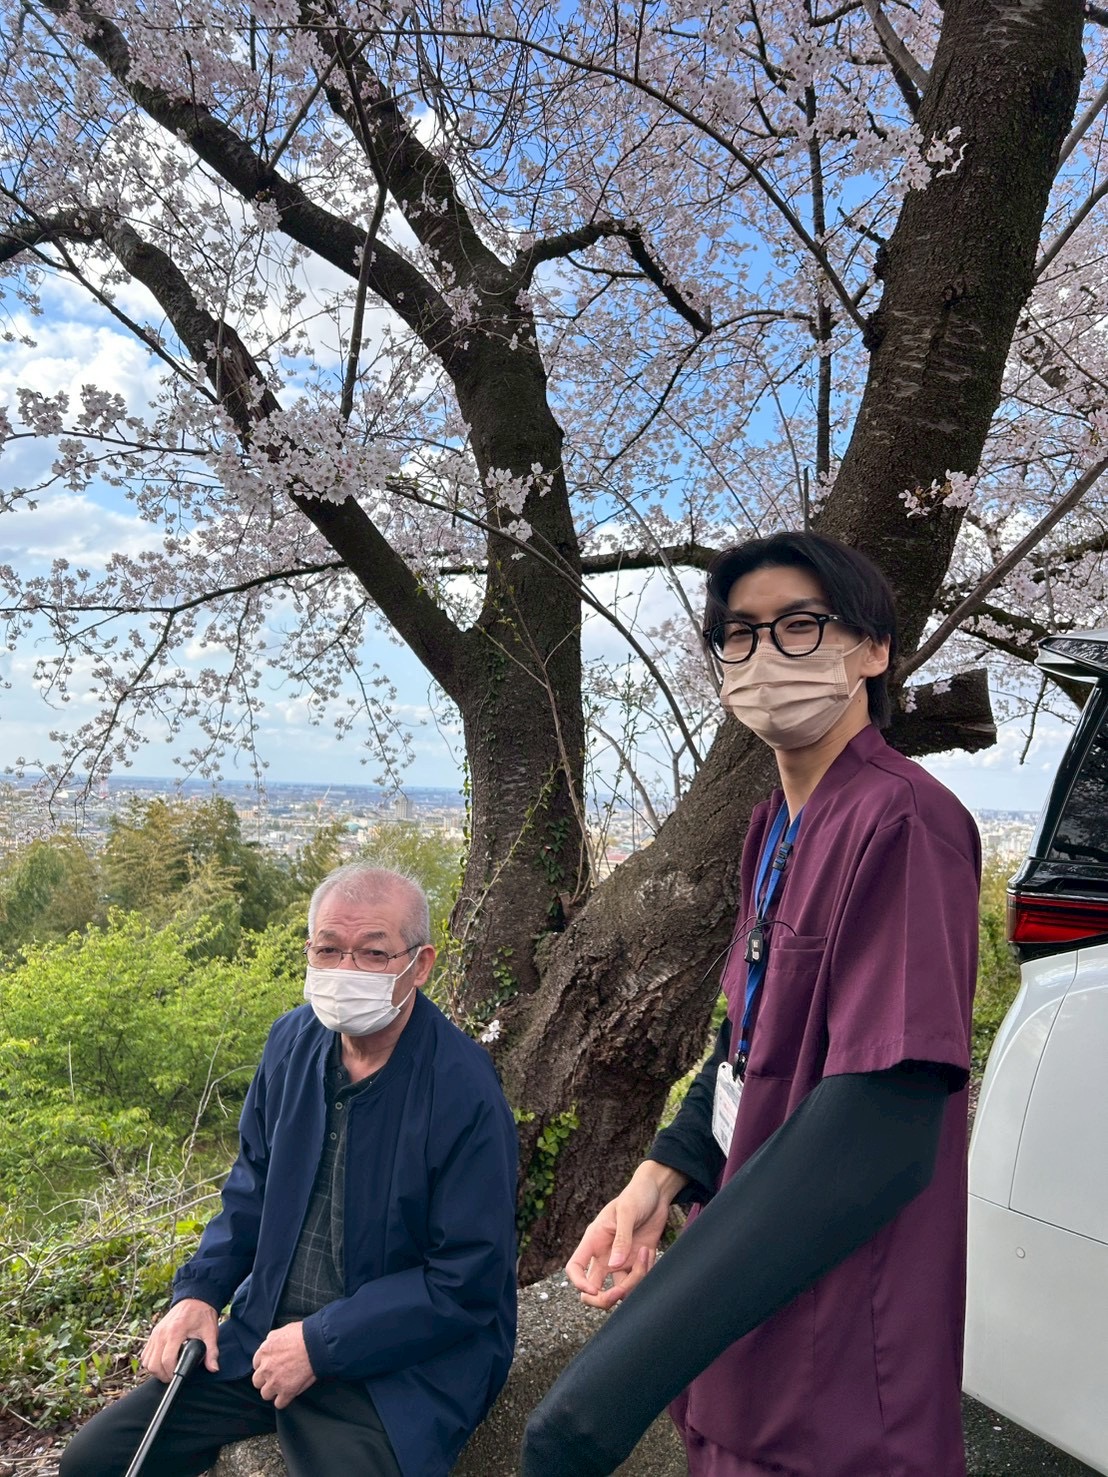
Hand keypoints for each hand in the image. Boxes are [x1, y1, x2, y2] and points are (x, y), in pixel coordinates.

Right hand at [142, 1298, 219, 1382]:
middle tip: (173, 1376)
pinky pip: (145, 1354)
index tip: (178, 1376)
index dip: (171, 1373)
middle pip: (153, 1364)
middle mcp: (162, 1333)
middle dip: (163, 1375)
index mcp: (175, 1331)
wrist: (195, 1299)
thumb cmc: (202, 1315)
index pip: (167, 1360)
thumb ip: (212, 1352)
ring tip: (167, 1370)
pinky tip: (162, 1362)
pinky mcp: (153, 1334)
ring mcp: (155, 1333)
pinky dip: (151, 1362)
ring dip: (155, 1370)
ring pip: (147, 1361)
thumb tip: (213, 1368)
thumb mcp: (210, 1332)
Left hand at [252, 1322, 316, 1408]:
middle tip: (276, 1377)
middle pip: (257, 1381)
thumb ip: (272, 1339)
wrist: (316, 1344)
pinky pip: (279, 1404)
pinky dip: (284, 1400)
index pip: (256, 1364)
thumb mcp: (283, 1330)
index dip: (265, 1365)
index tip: (272, 1365)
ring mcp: (275, 1382)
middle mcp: (266, 1368)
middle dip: (265, 1380)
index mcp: (264, 1352)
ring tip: (282, 1387)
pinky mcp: (286, 1392)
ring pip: (265, 1394)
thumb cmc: (303, 1334)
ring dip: (273, 1391)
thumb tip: (270, 1343)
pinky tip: (289, 1394)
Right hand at [566, 1160, 687, 1309]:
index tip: (593, 1290)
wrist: (657, 1193)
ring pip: (620, 1290)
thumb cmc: (636, 1195)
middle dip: (605, 1299)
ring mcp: (621, 1261)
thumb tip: (614, 1265)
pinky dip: (645, 1274)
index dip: (578, 1283)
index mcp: (594, 1241)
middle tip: (620, 1292)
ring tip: (645, 1254)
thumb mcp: (627, 1212)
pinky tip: (649, 1252)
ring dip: (633, 1282)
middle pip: (594, 1290)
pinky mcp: (637, 1263)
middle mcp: (605, 1255)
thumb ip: (621, 1239)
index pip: (575, 1267)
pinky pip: (638, 1281)